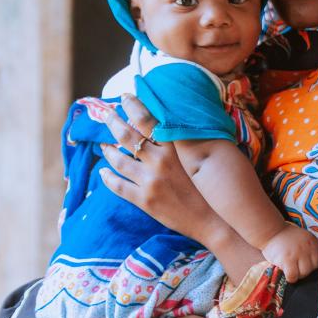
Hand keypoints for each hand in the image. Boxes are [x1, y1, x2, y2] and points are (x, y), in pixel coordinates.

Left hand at [98, 94, 212, 239]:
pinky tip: (103, 173)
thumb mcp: (200, 157)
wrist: (215, 220)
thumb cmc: (211, 187)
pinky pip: (118, 186)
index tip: (124, 97)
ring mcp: (150, 181)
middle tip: (106, 114)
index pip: (147, 119)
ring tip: (102, 144)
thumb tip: (173, 124)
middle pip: (127, 135)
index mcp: (175, 147)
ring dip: (107, 150)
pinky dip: (107, 178)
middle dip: (113, 122)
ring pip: (118, 160)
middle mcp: (160, 161)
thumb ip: (184, 141)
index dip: (132, 105)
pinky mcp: (145, 200)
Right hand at [261, 223, 317, 282]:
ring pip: (304, 273)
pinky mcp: (287, 260)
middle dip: (305, 269)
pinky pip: (293, 276)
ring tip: (290, 268)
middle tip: (295, 265)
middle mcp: (308, 246)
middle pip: (313, 267)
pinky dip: (290, 277)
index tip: (305, 260)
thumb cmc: (286, 236)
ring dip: (297, 274)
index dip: (314, 261)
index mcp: (313, 240)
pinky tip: (285, 271)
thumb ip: (311, 247)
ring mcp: (298, 253)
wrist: (270, 231)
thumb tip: (314, 264)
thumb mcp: (303, 237)